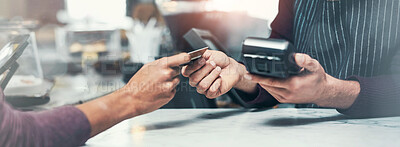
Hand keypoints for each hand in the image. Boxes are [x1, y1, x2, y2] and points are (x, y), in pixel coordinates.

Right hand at [122, 53, 190, 114]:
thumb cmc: (137, 83)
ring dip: (170, 82)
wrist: (131, 99)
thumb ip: (161, 63)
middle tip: (159, 77)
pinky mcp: (170, 95)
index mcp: (162, 64)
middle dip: (171, 73)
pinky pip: (173, 90)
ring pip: (176, 80)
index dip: (187, 58)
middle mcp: (167, 74)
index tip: (188, 58)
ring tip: (157, 85)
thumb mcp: (148, 67)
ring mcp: (170, 85)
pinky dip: (168, 90)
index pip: (183, 58)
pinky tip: (158, 91)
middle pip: (178, 70)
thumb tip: (172, 61)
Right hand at [182, 50, 256, 98]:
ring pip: (202, 85)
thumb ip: (201, 55)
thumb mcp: (210, 54)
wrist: (232, 67)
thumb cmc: (221, 61)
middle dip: (205, 70)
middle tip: (213, 64)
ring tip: (218, 70)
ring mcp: (203, 88)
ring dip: (212, 76)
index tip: (203, 60)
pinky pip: (210, 91)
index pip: (185, 72)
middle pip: (193, 79)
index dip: (193, 67)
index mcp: (193, 70)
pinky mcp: (211, 93)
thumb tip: (195, 57)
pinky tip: (220, 79)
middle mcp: (196, 80)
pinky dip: (216, 83)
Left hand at [245, 53, 359, 108]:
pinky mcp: (284, 100)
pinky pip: (272, 93)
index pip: (271, 80)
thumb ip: (305, 60)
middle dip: (256, 78)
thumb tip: (296, 56)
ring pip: (268, 90)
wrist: (323, 92)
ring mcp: (285, 98)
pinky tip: (264, 80)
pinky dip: (267, 87)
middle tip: (248, 71)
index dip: (258, 77)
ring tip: (254, 74)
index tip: (248, 73)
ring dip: (261, 83)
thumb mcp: (315, 66)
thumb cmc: (318, 79)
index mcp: (293, 84)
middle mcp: (288, 93)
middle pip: (266, 85)